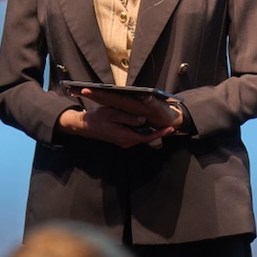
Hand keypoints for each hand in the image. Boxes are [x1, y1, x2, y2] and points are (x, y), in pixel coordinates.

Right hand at [58, 104, 172, 148]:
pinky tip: (149, 124)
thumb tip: (143, 120)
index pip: (147, 137)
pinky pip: (136, 135)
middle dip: (158, 132)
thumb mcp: (113, 114)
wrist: (85, 126)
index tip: (170, 129)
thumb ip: (128, 118)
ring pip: (141, 137)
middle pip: (146, 138)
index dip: (159, 133)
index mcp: (125, 136)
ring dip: (151, 132)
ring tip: (163, 124)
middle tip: (170, 125)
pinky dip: (143, 131)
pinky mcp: (122, 139)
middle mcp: (126, 142)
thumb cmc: (98, 118)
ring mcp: (124, 142)